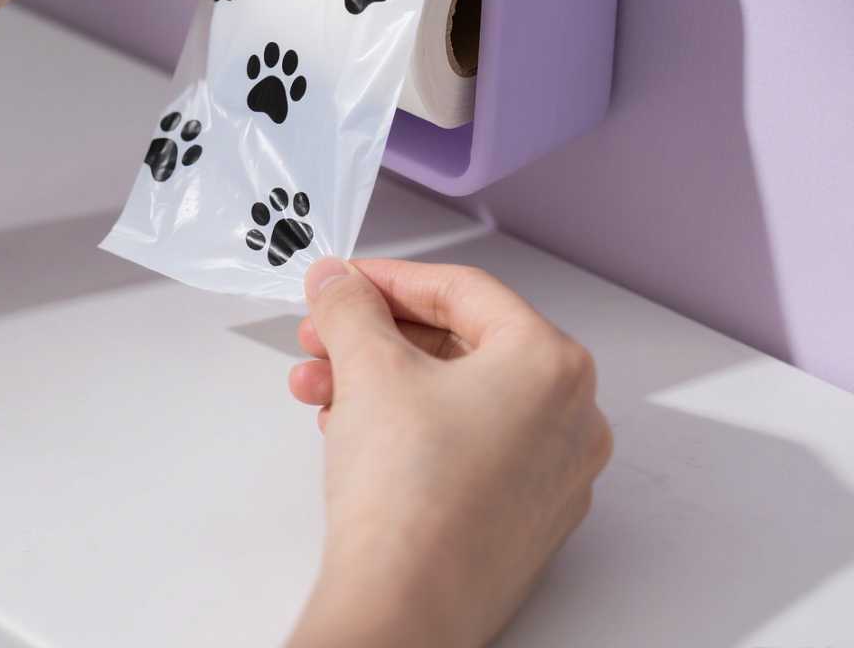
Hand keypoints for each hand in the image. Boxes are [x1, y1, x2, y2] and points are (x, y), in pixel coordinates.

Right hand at [286, 258, 612, 647]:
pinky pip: (464, 445)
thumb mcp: (369, 366)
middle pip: (458, 345)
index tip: (346, 281)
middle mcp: (570, 418)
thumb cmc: (410, 498)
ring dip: (378, 381)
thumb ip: (350, 306)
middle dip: (376, 336)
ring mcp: (551, 474)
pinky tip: (351, 429)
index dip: (389, 278)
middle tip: (326, 332)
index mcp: (553, 365)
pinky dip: (408, 426)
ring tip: (319, 387)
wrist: (402, 611)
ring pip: (455, 397)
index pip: (462, 292)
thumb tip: (339, 282)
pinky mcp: (522, 518)